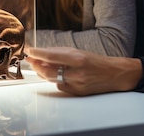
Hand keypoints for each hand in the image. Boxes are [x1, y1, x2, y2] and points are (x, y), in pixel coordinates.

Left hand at [26, 47, 142, 95]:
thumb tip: (43, 56)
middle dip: (36, 65)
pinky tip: (57, 75)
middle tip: (30, 60)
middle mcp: (77, 72)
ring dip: (43, 73)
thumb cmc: (96, 61)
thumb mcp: (79, 52)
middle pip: (48, 70)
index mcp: (77, 58)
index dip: (37, 53)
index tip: (29, 51)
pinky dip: (56, 80)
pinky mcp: (78, 93)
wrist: (114, 74)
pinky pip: (61, 86)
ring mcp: (77, 84)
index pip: (51, 56)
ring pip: (52, 79)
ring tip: (39, 67)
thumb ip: (61, 54)